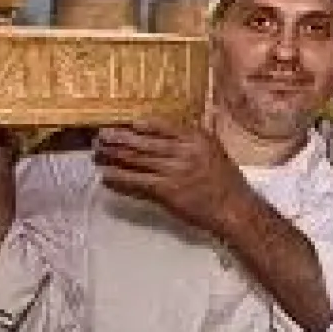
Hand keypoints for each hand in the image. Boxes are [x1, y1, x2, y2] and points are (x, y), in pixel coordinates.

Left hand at [94, 118, 250, 234]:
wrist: (235, 208)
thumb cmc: (225, 181)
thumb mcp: (212, 149)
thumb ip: (190, 140)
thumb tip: (164, 132)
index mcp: (195, 136)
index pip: (159, 125)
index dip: (137, 125)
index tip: (122, 123)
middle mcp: (183, 150)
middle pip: (142, 141)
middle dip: (118, 138)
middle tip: (100, 136)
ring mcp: (174, 171)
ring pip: (137, 160)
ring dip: (113, 156)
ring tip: (97, 153)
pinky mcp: (167, 191)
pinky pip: (137, 182)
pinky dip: (119, 178)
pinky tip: (106, 176)